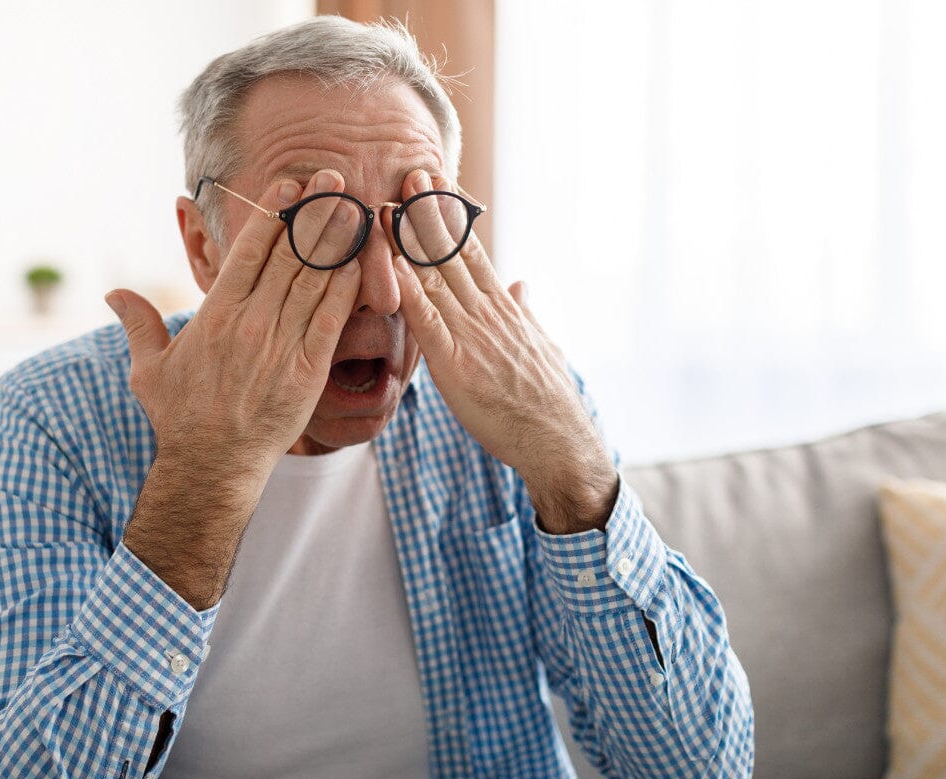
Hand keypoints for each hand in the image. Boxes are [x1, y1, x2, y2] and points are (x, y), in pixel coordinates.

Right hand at [107, 170, 360, 476]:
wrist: (212, 466)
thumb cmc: (180, 418)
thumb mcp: (149, 369)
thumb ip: (138, 324)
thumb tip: (114, 294)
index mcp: (216, 314)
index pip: (250, 250)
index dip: (274, 213)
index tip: (291, 185)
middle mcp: (251, 322)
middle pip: (289, 255)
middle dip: (314, 213)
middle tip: (335, 179)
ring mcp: (281, 345)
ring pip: (314, 280)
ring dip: (337, 240)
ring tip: (355, 206)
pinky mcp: (308, 371)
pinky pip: (332, 320)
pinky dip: (348, 288)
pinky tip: (362, 262)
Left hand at [391, 170, 617, 531]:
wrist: (557, 441)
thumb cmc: (544, 400)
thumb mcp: (540, 344)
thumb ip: (524, 312)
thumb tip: (520, 284)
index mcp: (502, 307)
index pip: (471, 250)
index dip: (449, 215)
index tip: (434, 182)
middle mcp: (487, 312)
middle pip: (452, 253)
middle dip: (428, 212)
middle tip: (409, 170)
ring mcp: (471, 335)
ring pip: (435, 279)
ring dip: (408, 242)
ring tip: (388, 205)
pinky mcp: (455, 364)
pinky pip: (427, 322)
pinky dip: (408, 293)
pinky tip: (390, 268)